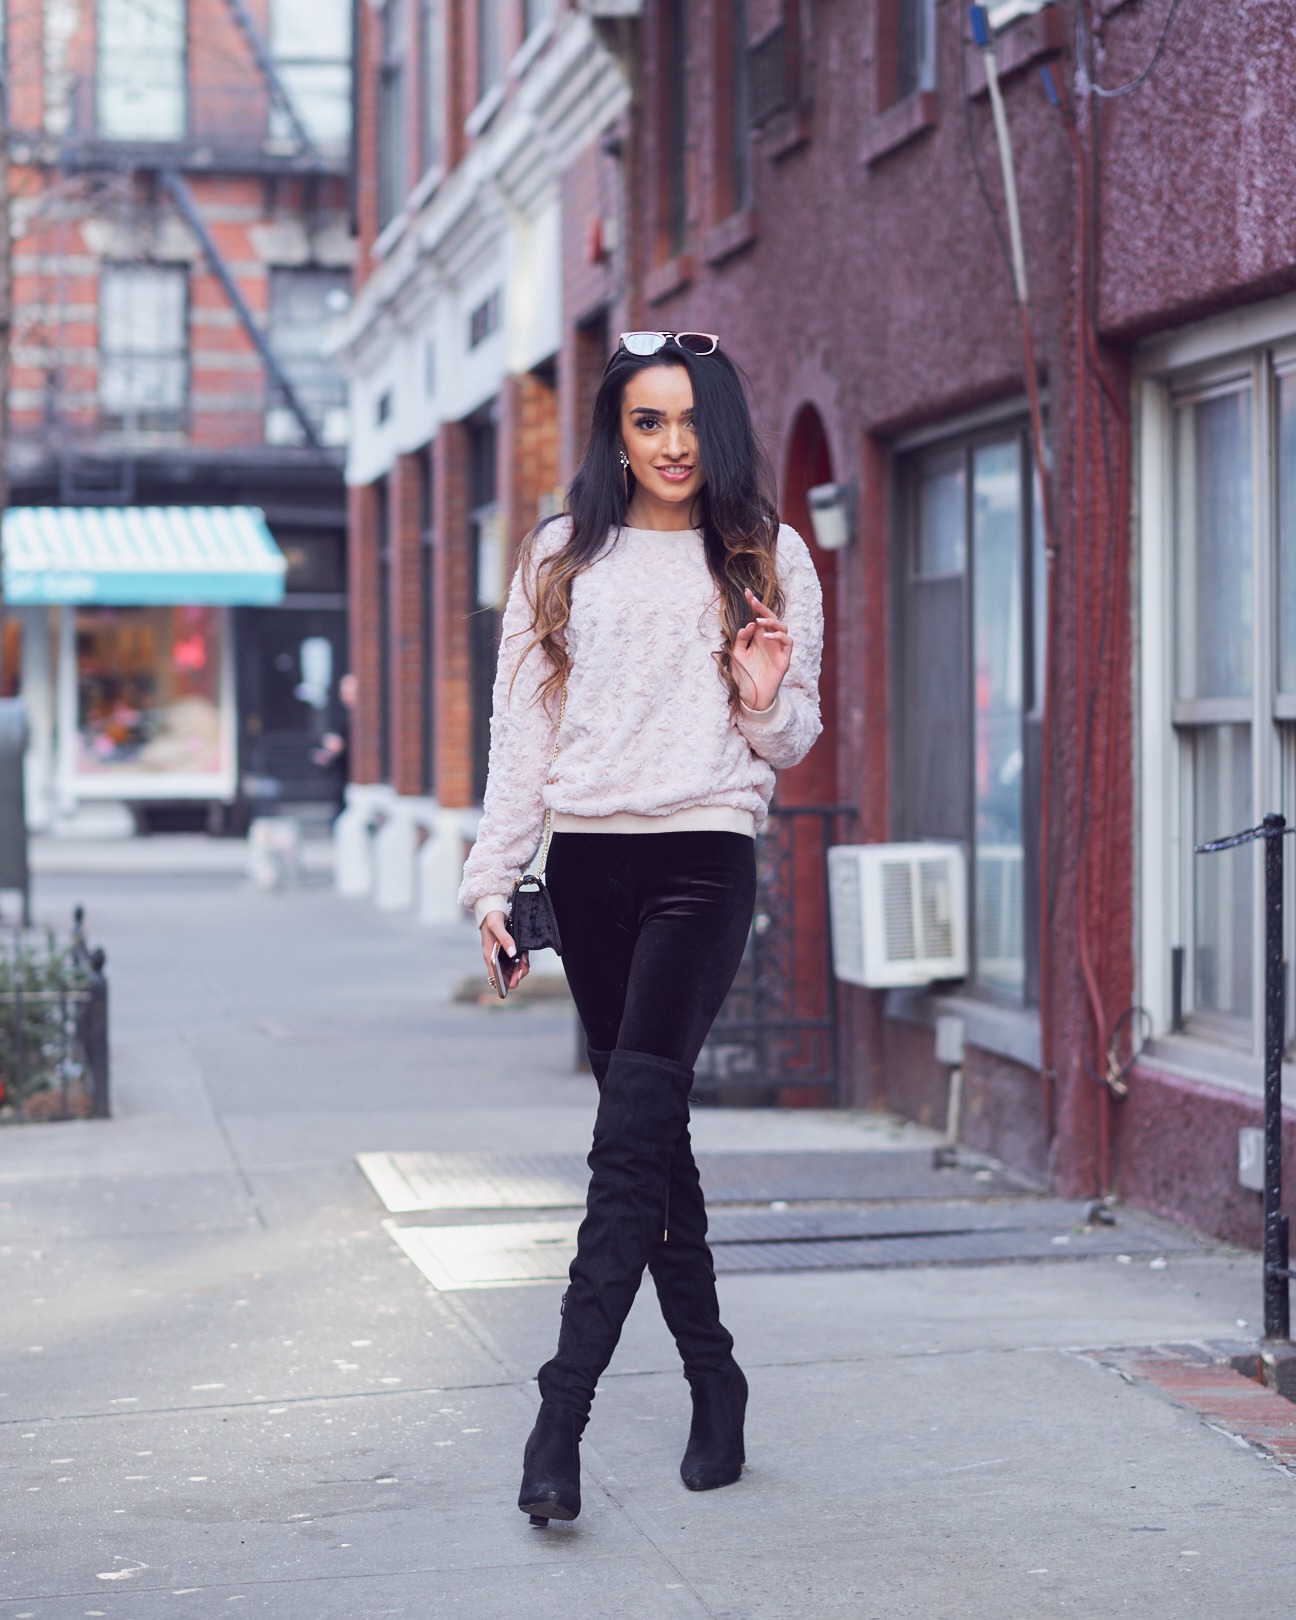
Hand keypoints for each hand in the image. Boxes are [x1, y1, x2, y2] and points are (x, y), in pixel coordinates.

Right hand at [480, 911, 528, 991]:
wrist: (491, 908)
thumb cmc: (490, 917)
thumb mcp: (496, 926)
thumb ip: (505, 939)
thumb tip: (513, 953)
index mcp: (489, 956)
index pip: (495, 978)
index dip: (506, 982)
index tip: (516, 977)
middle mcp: (495, 959)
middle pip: (506, 976)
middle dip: (516, 975)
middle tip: (524, 966)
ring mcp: (502, 955)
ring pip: (512, 970)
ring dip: (520, 968)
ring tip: (525, 960)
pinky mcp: (508, 950)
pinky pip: (516, 961)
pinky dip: (522, 961)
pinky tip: (524, 956)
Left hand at [732, 588, 792, 711]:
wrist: (750, 697)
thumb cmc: (744, 675)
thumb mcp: (737, 654)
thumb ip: (742, 638)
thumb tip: (749, 624)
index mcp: (758, 637)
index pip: (758, 616)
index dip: (754, 604)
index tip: (746, 592)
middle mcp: (769, 640)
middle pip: (771, 619)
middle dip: (763, 608)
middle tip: (754, 601)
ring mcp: (778, 649)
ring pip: (782, 627)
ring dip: (771, 622)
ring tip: (759, 621)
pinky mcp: (784, 658)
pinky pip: (787, 642)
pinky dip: (778, 636)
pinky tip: (766, 637)